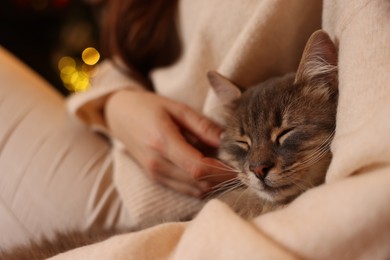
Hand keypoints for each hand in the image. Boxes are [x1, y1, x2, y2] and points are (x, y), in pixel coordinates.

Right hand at [105, 89, 234, 196]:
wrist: (119, 116)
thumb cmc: (149, 106)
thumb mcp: (177, 108)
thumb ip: (202, 126)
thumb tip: (226, 140)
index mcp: (162, 141)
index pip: (198, 167)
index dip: (222, 171)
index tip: (238, 166)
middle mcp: (157, 163)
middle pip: (198, 182)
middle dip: (222, 179)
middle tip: (238, 168)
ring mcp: (154, 173)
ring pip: (193, 190)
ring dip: (213, 184)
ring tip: (227, 170)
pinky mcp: (155, 178)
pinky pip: (184, 189)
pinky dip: (201, 185)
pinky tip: (211, 173)